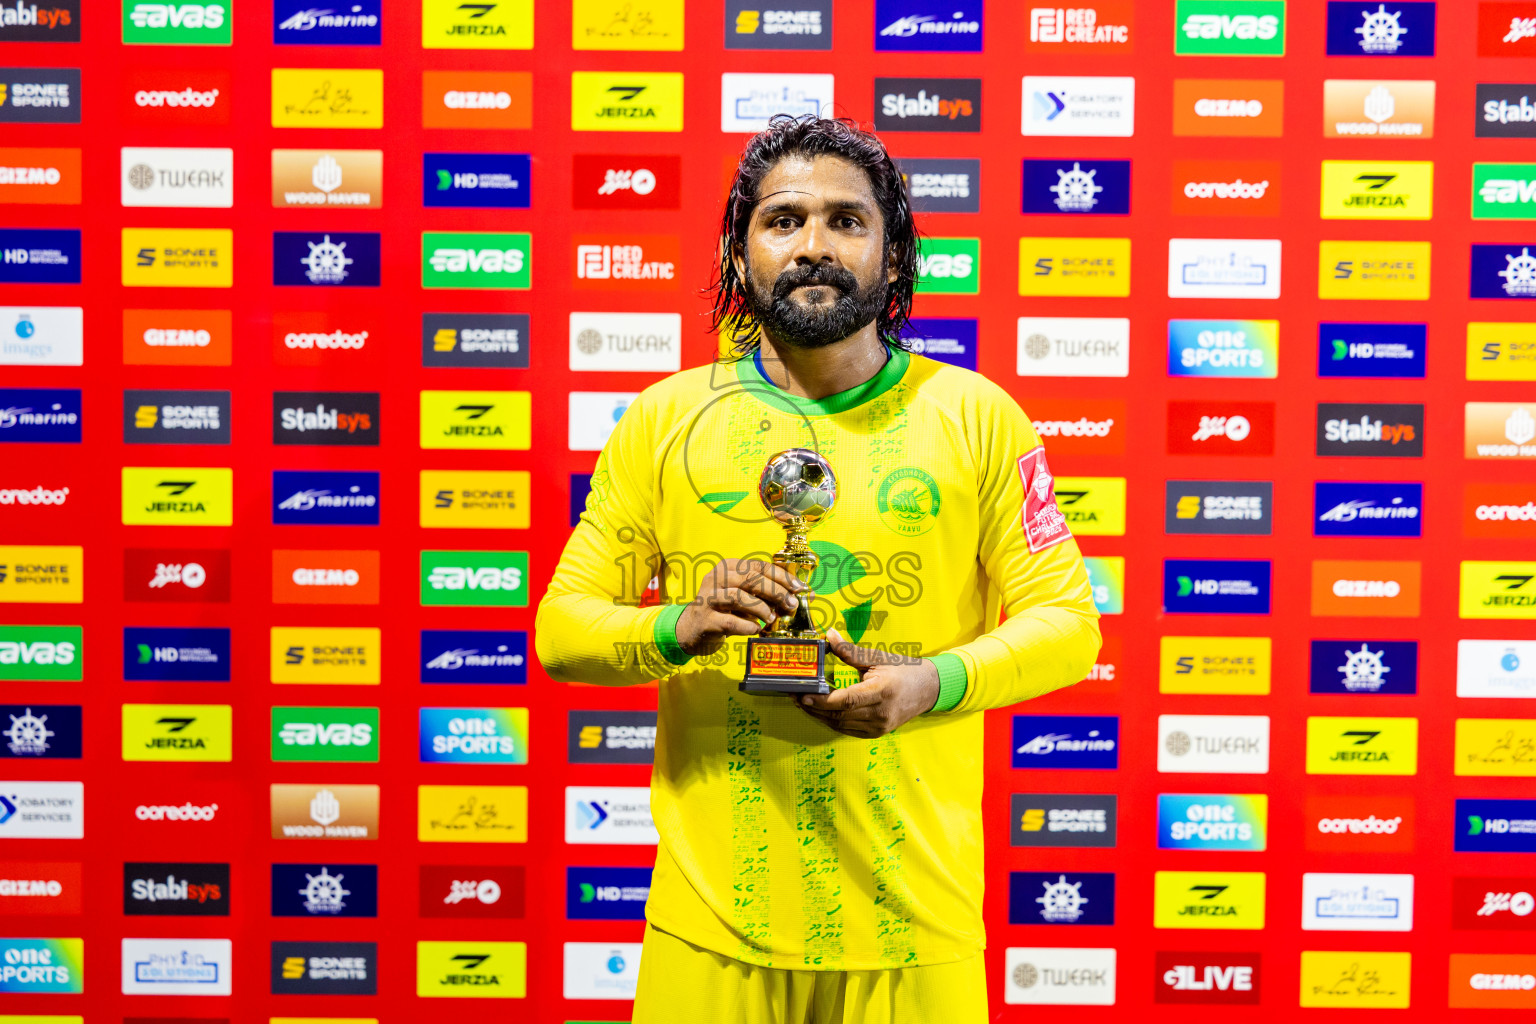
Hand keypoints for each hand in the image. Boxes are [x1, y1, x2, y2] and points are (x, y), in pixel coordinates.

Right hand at [674, 558, 805, 656]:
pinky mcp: (705, 620)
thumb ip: (769, 594)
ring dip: (761, 608)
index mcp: (727, 567)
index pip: (758, 566)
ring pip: (739, 597)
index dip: (782, 576)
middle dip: (776, 591)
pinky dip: (748, 626)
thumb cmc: (724, 610)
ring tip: (772, 618)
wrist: (691, 629)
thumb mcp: (745, 597)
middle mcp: (715, 579)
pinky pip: (730, 621)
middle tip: (790, 604)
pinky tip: (757, 629)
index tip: (799, 588)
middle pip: (750, 579)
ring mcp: (707, 599)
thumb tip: (804, 594)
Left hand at [798, 630, 940, 737]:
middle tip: (796, 696)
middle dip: (814, 708)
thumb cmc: (904, 670)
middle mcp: (881, 713)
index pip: (846, 700)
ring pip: (841, 724)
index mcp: (882, 691)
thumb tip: (828, 636)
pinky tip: (821, 711)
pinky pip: (848, 729)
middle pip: (840, 715)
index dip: (822, 701)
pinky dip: (832, 721)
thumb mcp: (877, 657)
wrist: (928, 689)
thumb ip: (850, 651)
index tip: (803, 695)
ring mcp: (879, 726)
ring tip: (804, 703)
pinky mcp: (877, 733)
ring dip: (820, 715)